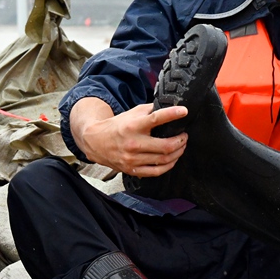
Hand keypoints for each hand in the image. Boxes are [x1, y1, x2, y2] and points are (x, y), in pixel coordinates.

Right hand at [73, 101, 188, 175]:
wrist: (95, 141)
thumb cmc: (117, 126)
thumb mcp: (132, 113)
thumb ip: (150, 110)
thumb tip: (171, 106)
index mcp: (133, 126)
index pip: (156, 119)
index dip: (172, 114)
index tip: (184, 111)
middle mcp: (133, 143)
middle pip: (166, 146)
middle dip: (180, 140)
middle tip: (184, 136)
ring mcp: (132, 159)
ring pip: (164, 159)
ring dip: (178, 152)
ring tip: (180, 146)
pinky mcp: (132, 170)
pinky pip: (157, 171)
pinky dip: (169, 165)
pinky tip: (172, 159)